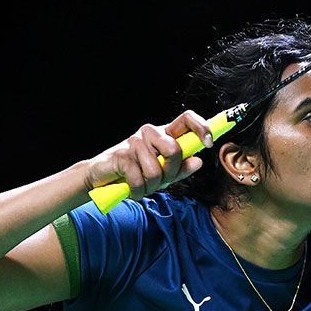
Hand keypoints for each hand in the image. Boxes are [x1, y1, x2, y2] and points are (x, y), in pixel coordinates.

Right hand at [83, 110, 211, 199]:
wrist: (102, 178)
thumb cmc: (136, 173)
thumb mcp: (163, 173)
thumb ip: (181, 168)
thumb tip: (198, 161)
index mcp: (164, 133)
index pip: (187, 118)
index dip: (202, 127)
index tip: (208, 143)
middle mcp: (151, 132)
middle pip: (174, 150)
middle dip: (170, 172)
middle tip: (160, 180)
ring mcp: (135, 142)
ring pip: (156, 170)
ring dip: (151, 186)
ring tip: (142, 185)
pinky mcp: (122, 154)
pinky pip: (140, 180)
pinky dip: (138, 191)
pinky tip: (132, 189)